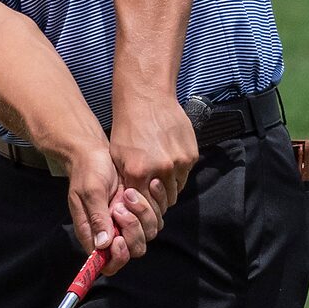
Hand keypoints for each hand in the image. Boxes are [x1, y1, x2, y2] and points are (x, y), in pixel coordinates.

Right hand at [66, 141, 163, 278]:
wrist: (96, 152)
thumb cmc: (88, 171)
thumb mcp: (90, 192)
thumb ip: (97, 218)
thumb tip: (102, 245)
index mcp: (93, 234)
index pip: (108, 263)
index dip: (117, 257)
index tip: (118, 239)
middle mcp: (111, 233)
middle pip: (133, 250)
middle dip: (133, 231)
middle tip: (121, 207)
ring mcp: (127, 223)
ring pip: (147, 234)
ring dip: (144, 215)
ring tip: (129, 193)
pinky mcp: (140, 211)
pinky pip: (156, 219)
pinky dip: (154, 205)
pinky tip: (145, 187)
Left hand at [109, 93, 199, 215]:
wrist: (147, 99)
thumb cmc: (127, 127)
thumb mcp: (117, 157)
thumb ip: (126, 181)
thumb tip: (132, 202)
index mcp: (139, 173)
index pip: (146, 206)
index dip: (145, 208)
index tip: (144, 206)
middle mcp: (161, 170)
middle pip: (164, 201)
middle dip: (158, 200)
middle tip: (153, 193)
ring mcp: (179, 162)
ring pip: (177, 189)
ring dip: (169, 187)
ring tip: (160, 176)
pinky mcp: (191, 155)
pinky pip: (186, 174)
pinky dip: (178, 173)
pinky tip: (168, 162)